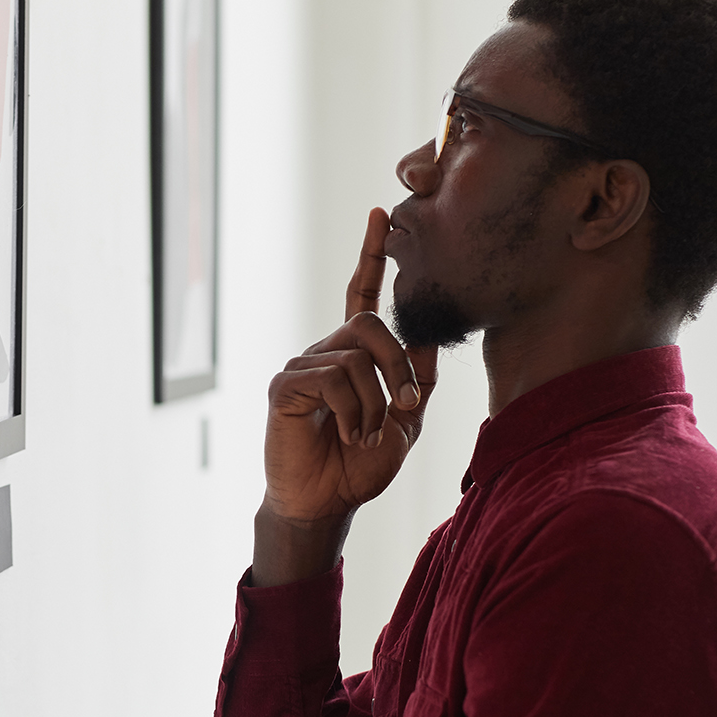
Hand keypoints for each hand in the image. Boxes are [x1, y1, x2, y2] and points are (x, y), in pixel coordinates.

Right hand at [252, 208, 437, 585]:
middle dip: (398, 366)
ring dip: (375, 404)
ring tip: (367, 434)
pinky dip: (352, 413)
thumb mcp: (405, 419)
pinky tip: (347, 434)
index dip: (371, 255)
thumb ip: (418, 377)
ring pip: (356, 359)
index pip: (362, 294)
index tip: (380, 214)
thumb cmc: (360, 465)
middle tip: (405, 407)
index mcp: (354, 355)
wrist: (326, 502)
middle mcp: (326, 352)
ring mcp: (302, 367)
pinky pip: (332, 380)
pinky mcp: (285, 386)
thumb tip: (432, 330)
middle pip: (370, 325)